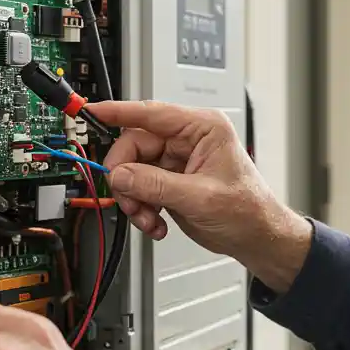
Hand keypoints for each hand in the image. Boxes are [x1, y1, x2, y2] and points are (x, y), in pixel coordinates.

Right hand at [87, 99, 312, 292]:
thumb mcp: (200, 197)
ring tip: (149, 219)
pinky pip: (140, 188)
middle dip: (127, 178)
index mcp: (202, 129)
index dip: (119, 111)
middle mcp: (188, 140)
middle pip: (134, 146)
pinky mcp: (170, 181)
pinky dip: (142, 209)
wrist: (257, 238)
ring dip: (134, 198)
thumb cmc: (248, 210)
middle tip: (131, 201)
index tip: (93, 111)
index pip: (152, 113)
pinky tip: (156, 223)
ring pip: (133, 170)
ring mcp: (177, 162)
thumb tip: (121, 175)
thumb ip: (156, 184)